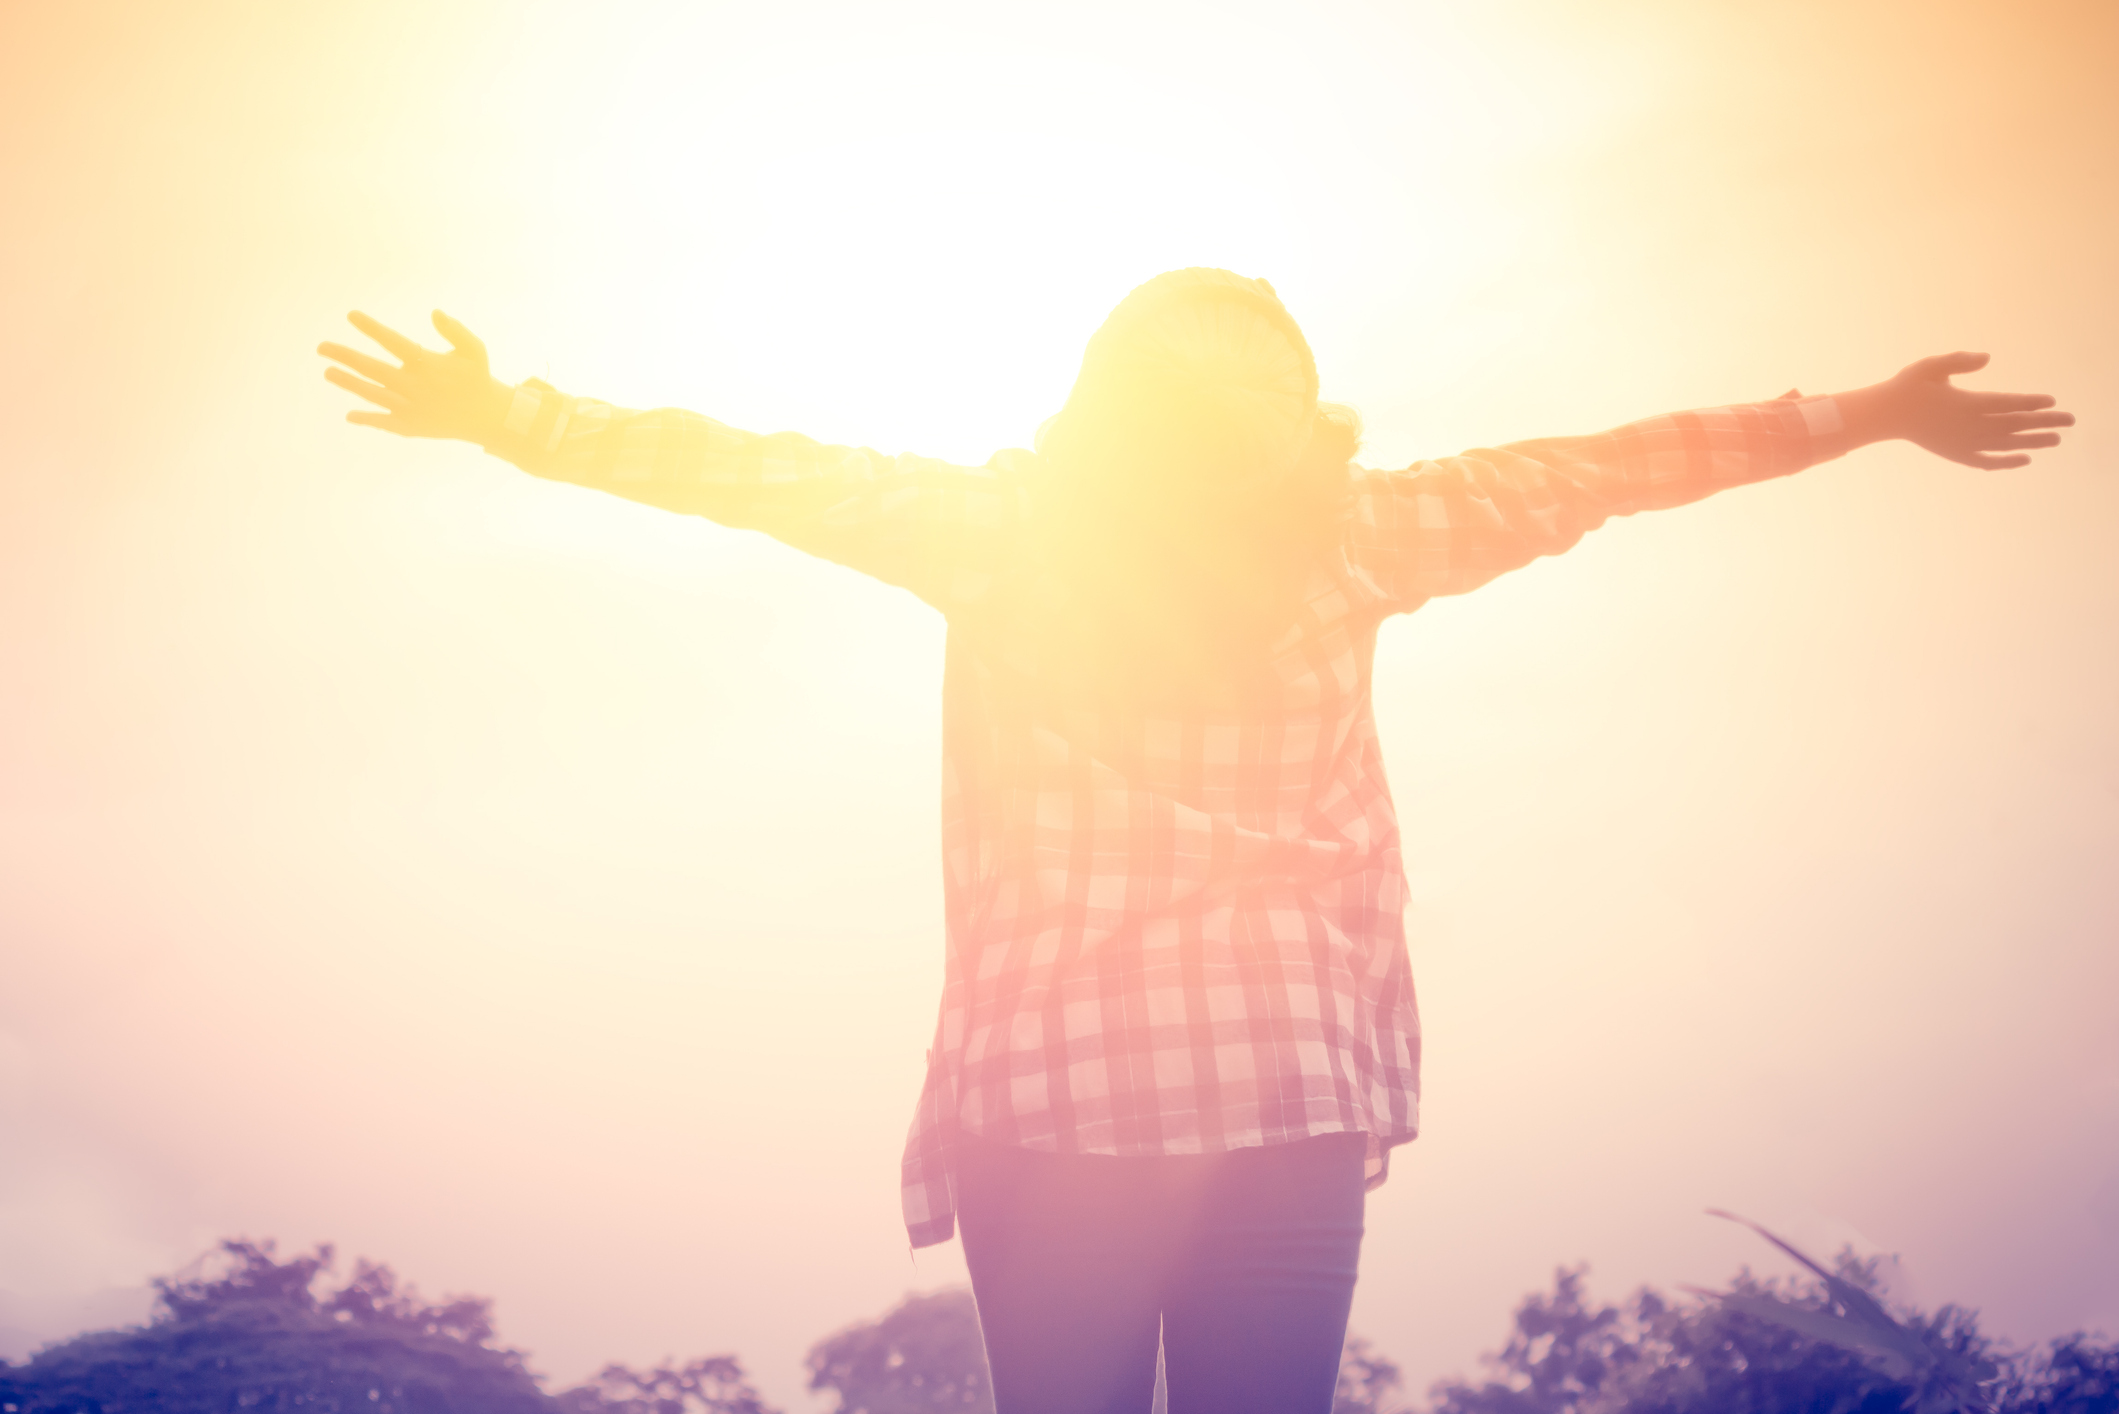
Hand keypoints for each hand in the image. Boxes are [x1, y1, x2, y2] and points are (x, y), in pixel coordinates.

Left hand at [318, 310, 511, 443]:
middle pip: (372, 368)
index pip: (393, 341)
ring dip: (348, 383)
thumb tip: (435, 312)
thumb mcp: (474, 349)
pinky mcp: (412, 426)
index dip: (371, 328)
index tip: (352, 316)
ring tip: (328, 372)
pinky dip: (367, 419)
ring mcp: (411, 408)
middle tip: (322, 347)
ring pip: (372, 394)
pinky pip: (384, 422)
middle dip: (345, 356)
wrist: (488, 417)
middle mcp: (415, 386)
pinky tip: (350, 415)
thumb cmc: (476, 377)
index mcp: (427, 364)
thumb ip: (455, 330)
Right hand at [1840, 352, 2073, 469]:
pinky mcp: (1956, 453)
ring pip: (2006, 443)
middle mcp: (1968, 426)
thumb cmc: (1907, 387)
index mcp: (1964, 403)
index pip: (2007, 404)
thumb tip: (1987, 358)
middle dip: (2043, 422)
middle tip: (2070, 421)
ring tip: (2055, 440)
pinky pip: (1986, 461)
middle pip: (2013, 425)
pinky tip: (2024, 459)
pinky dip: (2006, 461)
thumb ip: (1959, 361)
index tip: (2051, 402)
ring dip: (2032, 442)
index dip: (2031, 403)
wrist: (1884, 416)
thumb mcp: (1930, 366)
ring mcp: (1963, 442)